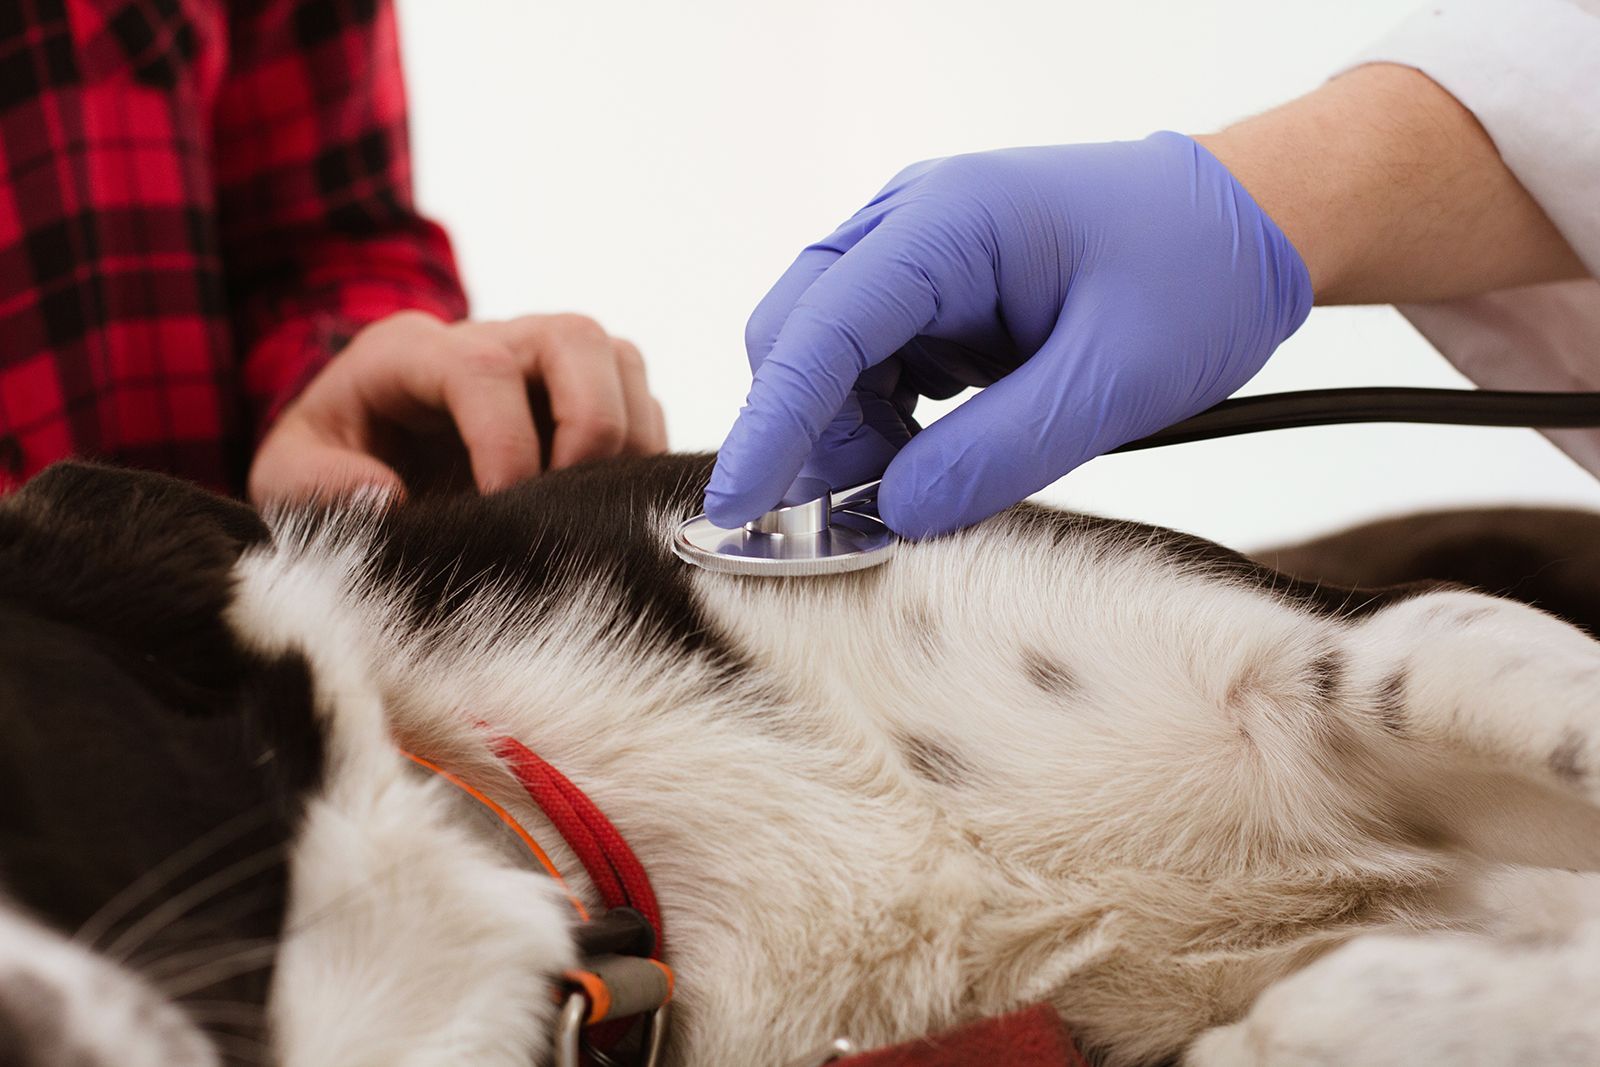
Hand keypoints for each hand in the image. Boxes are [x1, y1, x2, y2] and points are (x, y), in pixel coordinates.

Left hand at [249, 311, 665, 504]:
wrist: (361, 452)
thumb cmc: (329, 461)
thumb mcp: (288, 474)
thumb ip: (317, 483)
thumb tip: (386, 497)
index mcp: (411, 351)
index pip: (482, 368)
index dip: (505, 440)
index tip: (504, 507)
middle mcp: (490, 338)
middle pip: (573, 337)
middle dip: (589, 423)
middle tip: (568, 500)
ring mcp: (543, 362)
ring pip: (619, 360)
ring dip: (625, 437)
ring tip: (590, 506)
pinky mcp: (583, 394)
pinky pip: (643, 403)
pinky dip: (640, 455)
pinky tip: (604, 505)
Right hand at [705, 132, 1311, 537]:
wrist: (1253, 225)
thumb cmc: (1201, 277)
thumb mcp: (1113, 381)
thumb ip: (999, 453)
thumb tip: (892, 514)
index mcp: (950, 222)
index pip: (822, 327)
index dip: (771, 422)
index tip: (738, 507)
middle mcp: (912, 225)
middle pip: (798, 335)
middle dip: (802, 435)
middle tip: (837, 525)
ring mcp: (919, 255)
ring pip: (825, 356)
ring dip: (841, 437)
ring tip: (898, 501)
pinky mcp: (935, 294)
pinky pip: (869, 364)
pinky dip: (875, 427)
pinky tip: (914, 469)